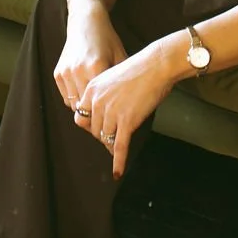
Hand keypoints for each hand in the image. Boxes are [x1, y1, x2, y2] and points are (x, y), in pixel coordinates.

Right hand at [53, 0, 126, 111]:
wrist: (86, 23)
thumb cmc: (107, 40)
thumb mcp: (120, 56)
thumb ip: (123, 79)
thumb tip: (136, 102)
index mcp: (96, 67)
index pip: (100, 102)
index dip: (106, 113)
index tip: (113, 118)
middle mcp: (78, 71)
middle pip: (85, 107)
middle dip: (94, 114)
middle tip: (103, 118)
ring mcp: (66, 72)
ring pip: (73, 104)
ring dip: (83, 108)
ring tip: (95, 108)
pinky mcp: (58, 73)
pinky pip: (65, 96)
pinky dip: (74, 99)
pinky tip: (85, 94)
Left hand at [74, 47, 173, 179]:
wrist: (156, 65)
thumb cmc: (139, 69)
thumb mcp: (112, 77)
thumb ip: (103, 95)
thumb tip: (103, 115)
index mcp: (92, 89)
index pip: (82, 116)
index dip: (90, 125)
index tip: (98, 128)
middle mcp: (98, 101)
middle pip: (94, 130)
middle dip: (104, 135)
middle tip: (114, 136)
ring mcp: (112, 112)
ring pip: (106, 138)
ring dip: (112, 145)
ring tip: (118, 149)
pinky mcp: (126, 122)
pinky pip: (119, 147)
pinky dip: (119, 161)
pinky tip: (118, 171)